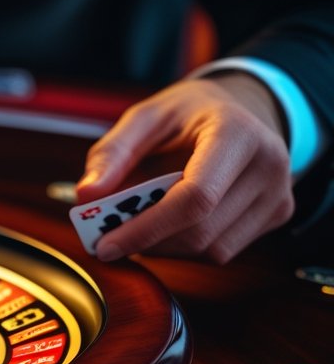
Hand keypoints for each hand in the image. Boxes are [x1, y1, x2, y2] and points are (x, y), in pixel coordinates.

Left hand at [75, 73, 293, 263]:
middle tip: (105, 242)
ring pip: (211, 249)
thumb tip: (86, 195)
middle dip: (146, 241)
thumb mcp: (146, 117)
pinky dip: (183, 249)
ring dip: (162, 248)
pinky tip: (166, 228)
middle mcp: (268, 165)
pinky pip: (221, 251)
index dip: (147, 228)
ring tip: (136, 228)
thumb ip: (112, 153)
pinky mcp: (277, 214)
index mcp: (237, 133)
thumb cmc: (188, 115)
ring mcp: (278, 193)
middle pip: (200, 230)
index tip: (104, 245)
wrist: (241, 111)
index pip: (196, 196)